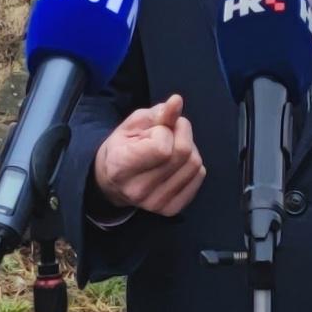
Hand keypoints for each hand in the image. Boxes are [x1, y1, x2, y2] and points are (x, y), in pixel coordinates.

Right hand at [93, 94, 205, 215]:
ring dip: (188, 148)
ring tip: (171, 147)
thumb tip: (177, 101)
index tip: (153, 131)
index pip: (162, 146)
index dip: (163, 130)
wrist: (112, 180)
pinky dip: (192, 164)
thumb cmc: (123, 146)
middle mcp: (137, 190)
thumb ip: (158, 112)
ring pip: (195, 164)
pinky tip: (176, 163)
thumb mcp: (134, 123)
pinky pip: (199, 177)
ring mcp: (155, 204)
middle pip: (183, 153)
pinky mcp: (171, 210)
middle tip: (168, 132)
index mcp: (120, 167)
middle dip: (181, 133)